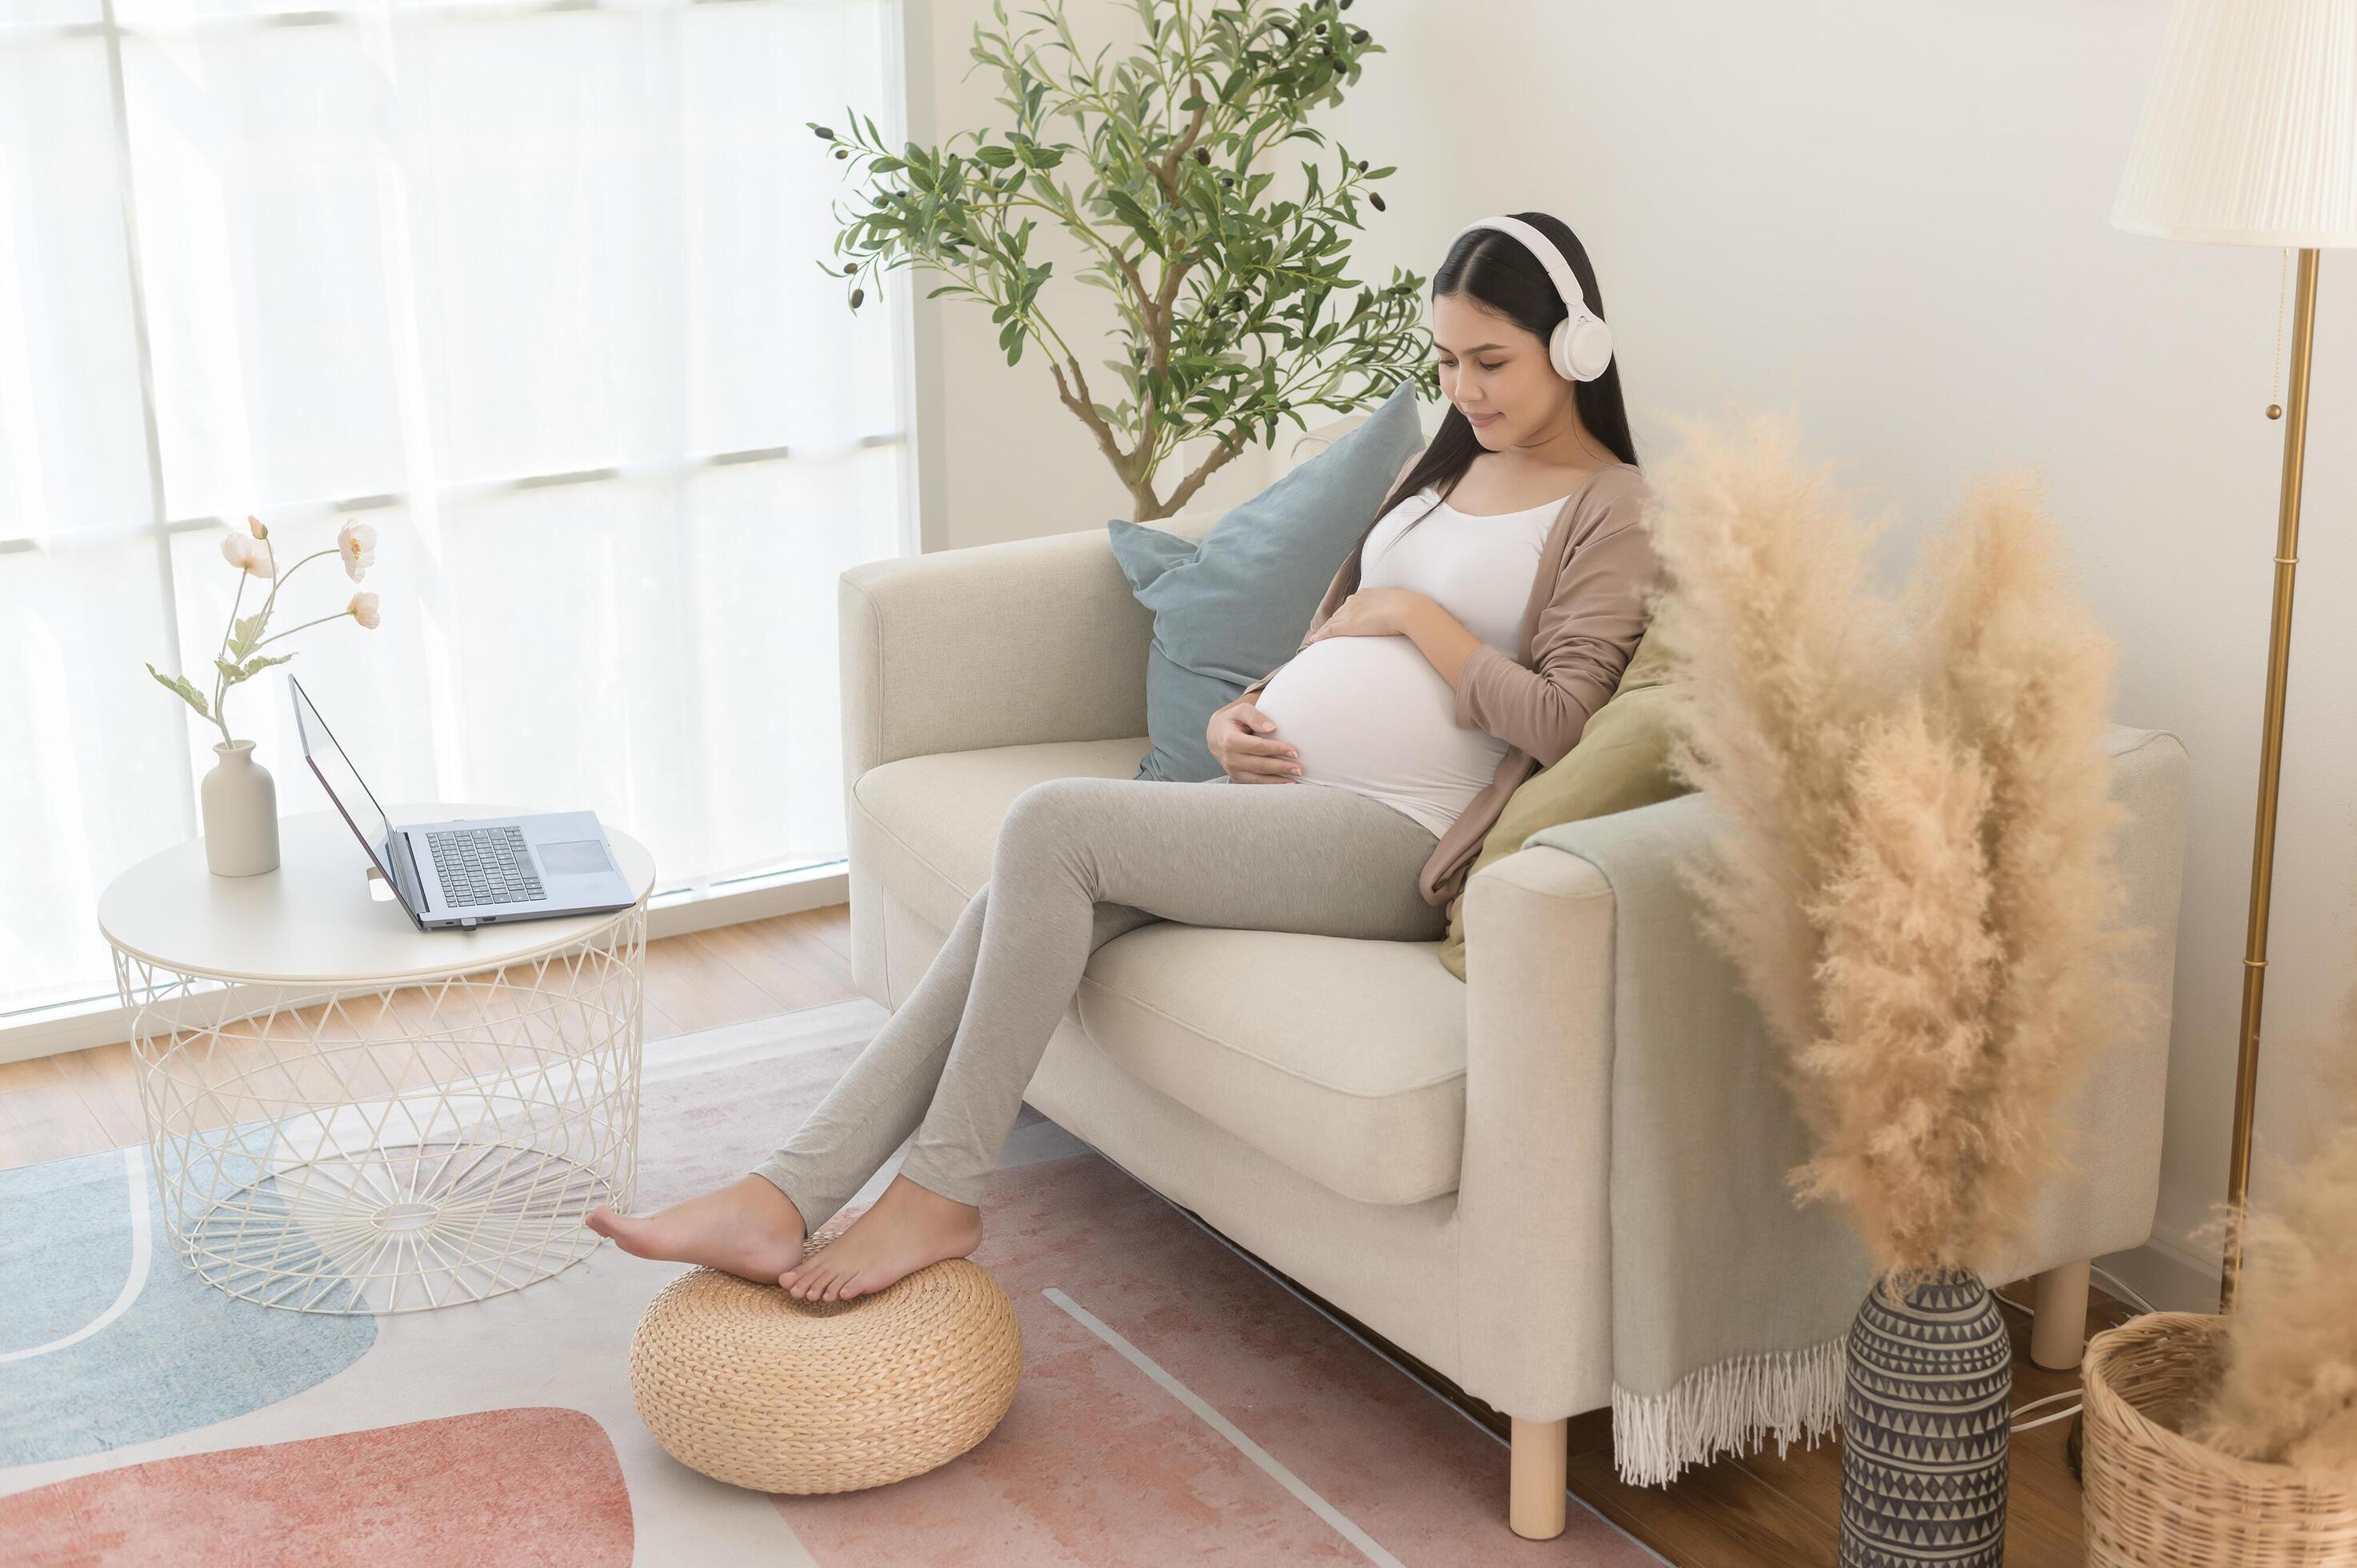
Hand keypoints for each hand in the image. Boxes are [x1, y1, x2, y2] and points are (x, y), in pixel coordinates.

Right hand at [1208, 701, 1302, 783]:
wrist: (1216, 735)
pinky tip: (1284, 784)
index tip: (1294, 751)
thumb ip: (1255, 716)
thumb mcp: (1241, 711)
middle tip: (1300, 768)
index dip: (1277, 749)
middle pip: (1259, 765)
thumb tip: (1271, 728)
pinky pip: (1255, 785)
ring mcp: (1232, 771)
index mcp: (1229, 740)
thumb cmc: (1232, 720)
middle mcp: (1229, 758)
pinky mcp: (1236, 778)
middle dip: (1281, 767)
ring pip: (1257, 779)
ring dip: (1278, 781)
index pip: (1257, 747)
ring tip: (1296, 779)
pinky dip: (1270, 786)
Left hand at [1302, 587, 1424, 642]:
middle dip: (1333, 620)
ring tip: (1318, 636)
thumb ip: (1396, 610)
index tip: (1342, 617)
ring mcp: (1351, 612)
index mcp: (1367, 594)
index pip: (1352, 604)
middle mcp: (1356, 600)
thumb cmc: (1410, 609)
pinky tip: (1315, 640)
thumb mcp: (1401, 605)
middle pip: (1339, 612)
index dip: (1345, 612)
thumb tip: (1406, 616)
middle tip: (1326, 628)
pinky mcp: (1348, 625)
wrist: (1408, 609)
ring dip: (1325, 629)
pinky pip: (1330, 630)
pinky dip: (1321, 635)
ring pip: (1332, 621)